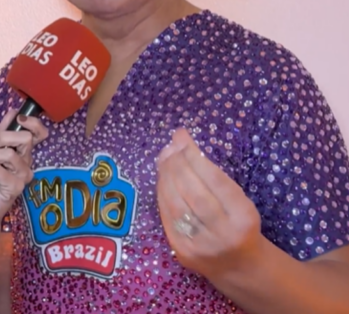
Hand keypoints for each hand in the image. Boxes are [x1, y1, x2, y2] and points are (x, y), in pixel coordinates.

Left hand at [0, 109, 48, 228]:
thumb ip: (3, 131)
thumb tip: (14, 111)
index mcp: (22, 151)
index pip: (39, 133)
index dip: (33, 123)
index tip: (19, 120)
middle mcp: (27, 162)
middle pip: (25, 138)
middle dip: (1, 138)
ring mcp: (23, 175)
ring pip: (9, 153)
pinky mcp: (16, 188)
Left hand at [156, 128, 263, 280]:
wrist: (240, 267)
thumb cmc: (240, 224)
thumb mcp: (240, 201)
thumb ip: (214, 176)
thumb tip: (179, 143)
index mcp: (243, 217)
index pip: (215, 181)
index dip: (195, 157)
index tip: (183, 137)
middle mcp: (222, 233)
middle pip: (193, 192)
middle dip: (177, 163)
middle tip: (171, 145)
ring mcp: (200, 245)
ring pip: (176, 203)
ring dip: (166, 175)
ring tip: (165, 157)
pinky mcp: (182, 251)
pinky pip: (166, 216)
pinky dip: (161, 193)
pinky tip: (162, 178)